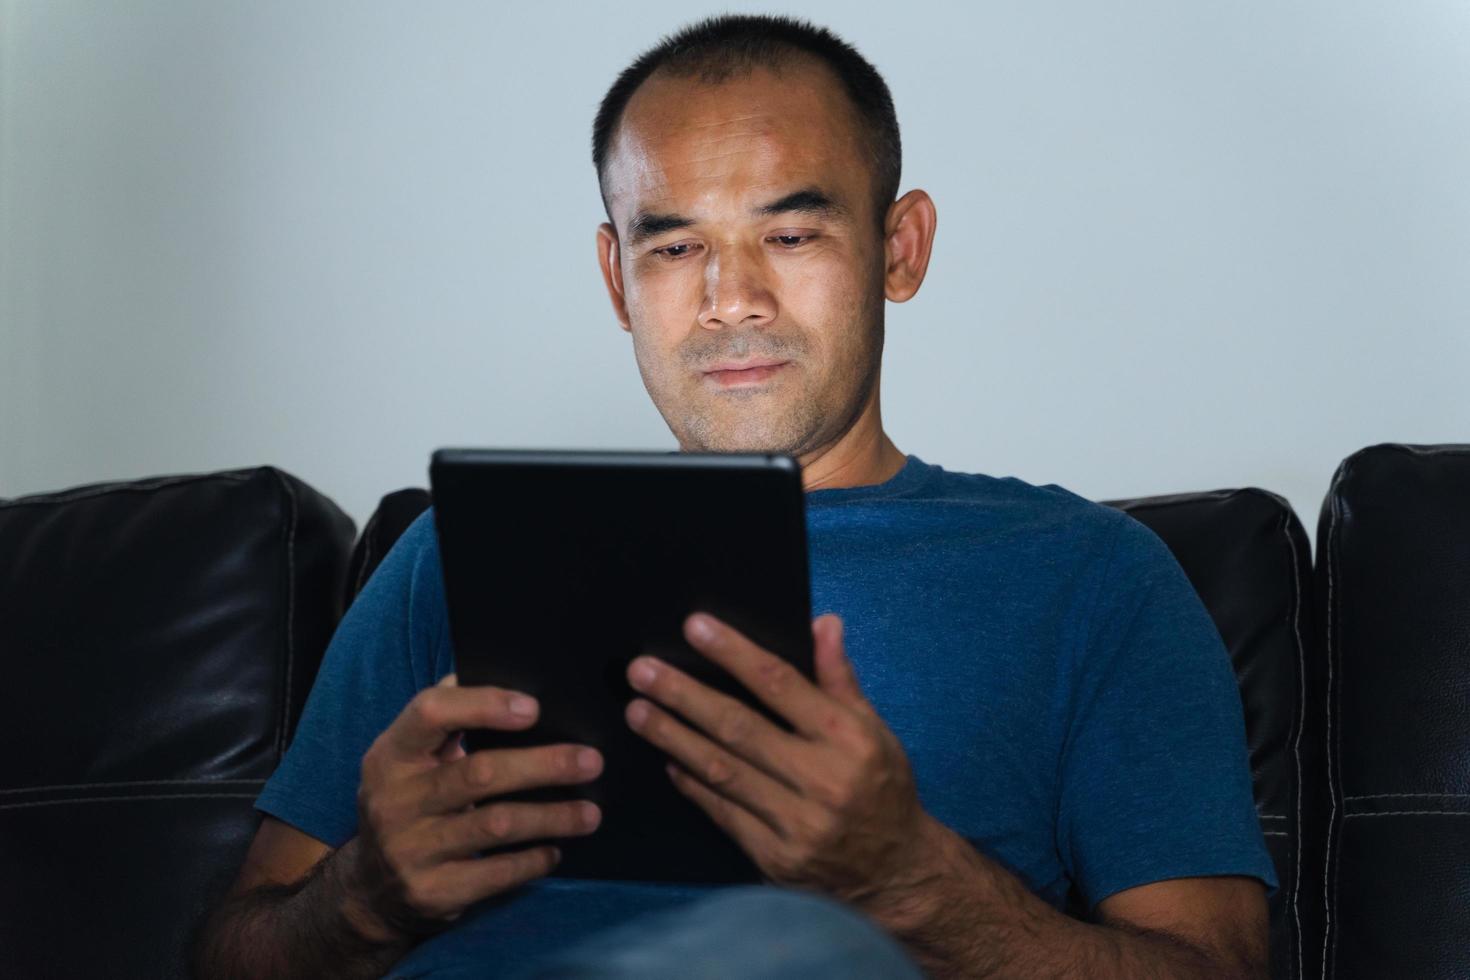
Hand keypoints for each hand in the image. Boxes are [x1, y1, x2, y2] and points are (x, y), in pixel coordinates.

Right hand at [343, 675, 603, 940]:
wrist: (370, 887)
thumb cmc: (409, 801)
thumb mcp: (409, 758)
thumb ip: (447, 717)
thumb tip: (508, 673)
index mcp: (390, 754)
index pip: (430, 713)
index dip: (483, 705)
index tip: (534, 708)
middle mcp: (394, 800)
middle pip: (479, 773)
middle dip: (543, 765)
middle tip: (592, 761)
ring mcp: (410, 849)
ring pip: (495, 824)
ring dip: (551, 816)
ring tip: (591, 813)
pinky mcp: (431, 891)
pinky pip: (494, 873)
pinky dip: (531, 861)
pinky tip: (555, 851)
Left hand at [624, 613, 934, 904]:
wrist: (895, 873)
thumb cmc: (881, 789)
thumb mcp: (873, 729)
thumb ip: (840, 678)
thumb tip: (822, 623)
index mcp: (847, 738)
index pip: (780, 683)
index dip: (733, 653)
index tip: (695, 627)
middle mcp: (822, 780)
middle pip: (738, 727)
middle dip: (683, 696)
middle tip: (641, 671)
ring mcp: (796, 823)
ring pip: (721, 770)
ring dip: (673, 738)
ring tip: (638, 711)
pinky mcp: (774, 858)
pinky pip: (722, 812)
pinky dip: (692, 784)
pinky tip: (668, 760)